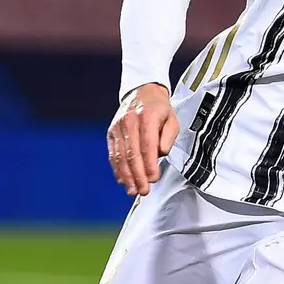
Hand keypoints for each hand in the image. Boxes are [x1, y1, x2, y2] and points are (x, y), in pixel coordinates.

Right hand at [106, 82, 178, 196]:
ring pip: (120, 156)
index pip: (147, 145)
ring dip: (127, 176)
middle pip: (132, 153)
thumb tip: (161, 153)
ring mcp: (117, 127)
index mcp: (147, 116)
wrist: (141, 93)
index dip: (149, 164)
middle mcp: (129, 121)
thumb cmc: (159, 109)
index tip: (153, 178)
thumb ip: (168, 136)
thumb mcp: (172, 119)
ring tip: (133, 190)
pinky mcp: (111, 133)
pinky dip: (117, 169)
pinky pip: (113, 154)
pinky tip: (123, 180)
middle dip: (137, 175)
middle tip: (143, 190)